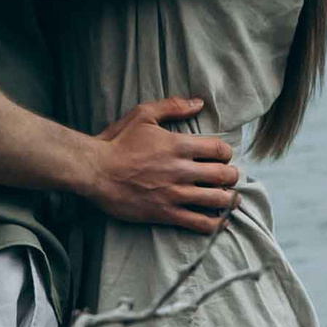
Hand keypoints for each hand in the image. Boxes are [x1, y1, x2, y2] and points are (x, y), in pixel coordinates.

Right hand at [93, 97, 239, 233]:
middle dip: (232, 176)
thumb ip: (172, 107)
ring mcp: (174, 194)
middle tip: (230, 177)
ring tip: (230, 199)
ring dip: (228, 199)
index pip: (220, 149)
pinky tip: (219, 221)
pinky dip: (214, 223)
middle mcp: (181, 170)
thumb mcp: (143, 115)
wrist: (94, 171)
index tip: (222, 157)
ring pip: (216, 200)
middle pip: (224, 175)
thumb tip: (198, 103)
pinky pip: (199, 222)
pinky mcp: (165, 213)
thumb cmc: (117, 142)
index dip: (226, 153)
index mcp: (178, 145)